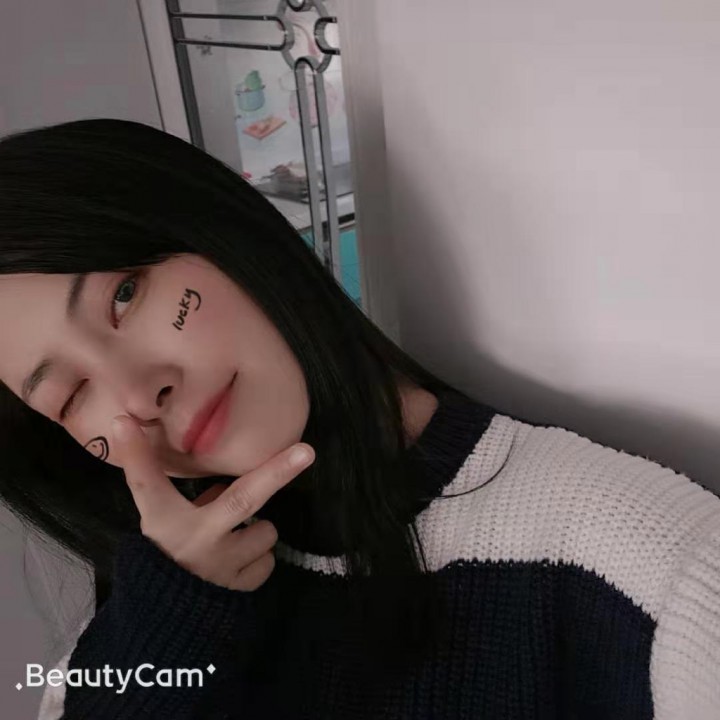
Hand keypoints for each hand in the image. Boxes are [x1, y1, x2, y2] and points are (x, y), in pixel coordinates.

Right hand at [111, 416, 313, 590]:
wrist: (166, 623)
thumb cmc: (164, 558)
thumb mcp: (158, 521)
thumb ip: (169, 489)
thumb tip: (173, 454)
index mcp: (164, 522)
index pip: (147, 482)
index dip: (136, 454)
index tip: (123, 422)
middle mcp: (195, 540)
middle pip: (243, 498)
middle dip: (277, 472)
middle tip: (307, 452)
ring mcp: (220, 567)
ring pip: (264, 532)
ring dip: (257, 532)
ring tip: (234, 538)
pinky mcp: (238, 590)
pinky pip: (266, 563)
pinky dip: (258, 559)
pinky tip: (237, 563)